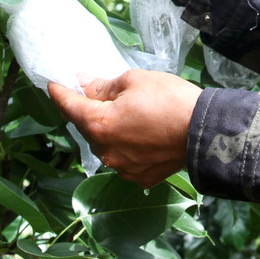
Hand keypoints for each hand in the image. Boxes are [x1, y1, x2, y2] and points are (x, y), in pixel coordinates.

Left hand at [48, 69, 202, 186]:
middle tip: (96, 93)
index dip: (59, 92)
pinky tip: (142, 134)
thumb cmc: (171, 101)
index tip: (53, 83)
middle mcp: (105, 152)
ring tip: (127, 114)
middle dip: (88, 110)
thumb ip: (101, 85)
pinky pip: (124, 159)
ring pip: (104, 145)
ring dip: (108, 130)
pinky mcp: (140, 177)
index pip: (68, 106)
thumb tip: (82, 83)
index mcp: (99, 126)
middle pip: (86, 127)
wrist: (206, 132)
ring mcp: (122, 168)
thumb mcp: (133, 81)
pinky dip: (126, 146)